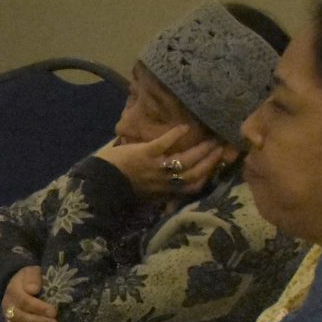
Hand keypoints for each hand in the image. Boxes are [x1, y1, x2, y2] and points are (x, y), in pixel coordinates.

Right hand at [0, 265, 57, 321]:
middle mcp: (7, 305)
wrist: (24, 284)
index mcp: (13, 290)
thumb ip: (33, 278)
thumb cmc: (33, 279)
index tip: (53, 311)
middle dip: (38, 321)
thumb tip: (32, 289)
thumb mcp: (34, 272)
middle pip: (20, 316)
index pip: (23, 300)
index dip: (38, 307)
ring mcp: (8, 317)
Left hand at [98, 124, 226, 201]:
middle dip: (211, 160)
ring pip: (186, 160)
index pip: (193, 186)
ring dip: (201, 149)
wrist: (100, 184)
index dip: (208, 176)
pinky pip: (165, 144)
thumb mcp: (145, 194)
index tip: (219, 165)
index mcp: (165, 192)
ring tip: (211, 138)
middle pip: (195, 172)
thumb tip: (173, 189)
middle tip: (222, 147)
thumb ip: (161, 190)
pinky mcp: (146, 154)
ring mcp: (156, 167)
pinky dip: (176, 135)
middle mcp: (165, 182)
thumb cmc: (120, 188)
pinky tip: (184, 127)